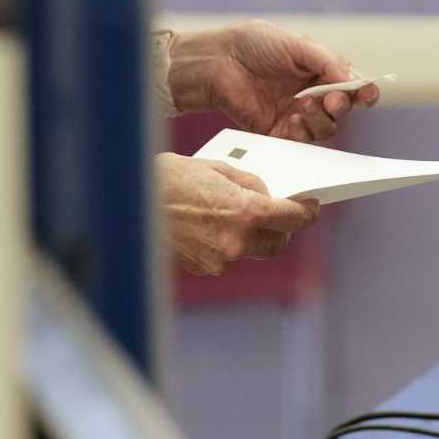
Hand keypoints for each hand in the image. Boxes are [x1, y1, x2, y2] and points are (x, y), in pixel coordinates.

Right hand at [157, 153, 320, 273]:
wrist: (127, 203)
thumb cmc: (168, 178)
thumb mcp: (216, 169)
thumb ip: (249, 185)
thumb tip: (267, 195)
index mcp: (245, 213)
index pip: (293, 218)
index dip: (307, 212)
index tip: (311, 207)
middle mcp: (236, 242)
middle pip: (277, 243)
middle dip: (281, 229)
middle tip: (277, 214)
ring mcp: (219, 260)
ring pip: (250, 252)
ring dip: (251, 237)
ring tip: (232, 216)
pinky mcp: (202, 268)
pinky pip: (225, 257)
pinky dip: (225, 244)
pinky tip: (209, 226)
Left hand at [166, 20, 379, 142]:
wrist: (217, 62)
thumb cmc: (254, 45)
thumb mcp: (296, 44)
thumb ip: (327, 61)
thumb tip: (354, 78)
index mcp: (320, 71)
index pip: (352, 85)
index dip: (364, 91)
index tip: (367, 93)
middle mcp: (312, 94)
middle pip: (343, 109)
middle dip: (343, 105)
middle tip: (331, 98)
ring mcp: (296, 114)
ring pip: (326, 128)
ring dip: (322, 118)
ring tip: (303, 104)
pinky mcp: (279, 132)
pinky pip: (302, 141)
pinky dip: (304, 132)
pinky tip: (293, 119)